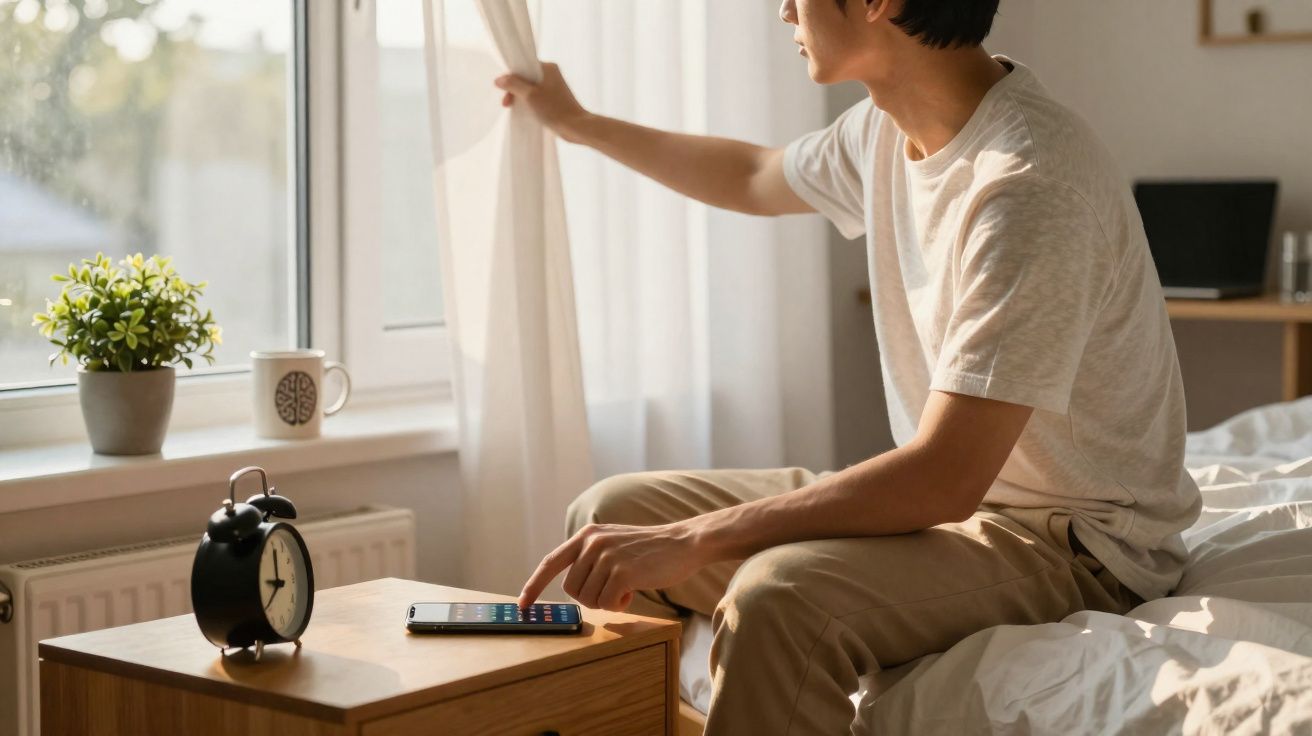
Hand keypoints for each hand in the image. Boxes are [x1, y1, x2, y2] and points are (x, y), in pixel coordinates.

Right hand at [493, 62, 591, 142]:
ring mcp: (554, 86)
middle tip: (507, 104)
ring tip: (513, 108)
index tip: (504, 91)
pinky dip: (529, 102)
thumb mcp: (529, 95)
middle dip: (514, 89)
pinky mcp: (555, 98)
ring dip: (520, 96)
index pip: (523, 66)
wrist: (575, 126)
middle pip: (526, 77)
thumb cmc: (554, 109)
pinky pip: (537, 96)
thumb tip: (499, 79)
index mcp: (548, 68)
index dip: (511, 77)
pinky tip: (524, 111)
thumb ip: (513, 85)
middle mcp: (552, 74)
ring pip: (530, 87)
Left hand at [519, 522, 705, 611]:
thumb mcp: (613, 543)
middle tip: (614, 589)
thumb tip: (572, 585)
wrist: (682, 543)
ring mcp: (606, 556)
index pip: (551, 562)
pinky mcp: (621, 572)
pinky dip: (620, 604)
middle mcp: (592, 543)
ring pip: (589, 599)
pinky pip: (608, 604)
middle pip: (572, 590)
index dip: (534, 584)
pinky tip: (634, 589)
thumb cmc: (649, 550)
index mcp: (586, 536)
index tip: (523, 604)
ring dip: (607, 601)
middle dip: (590, 597)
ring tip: (627, 586)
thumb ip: (590, 557)